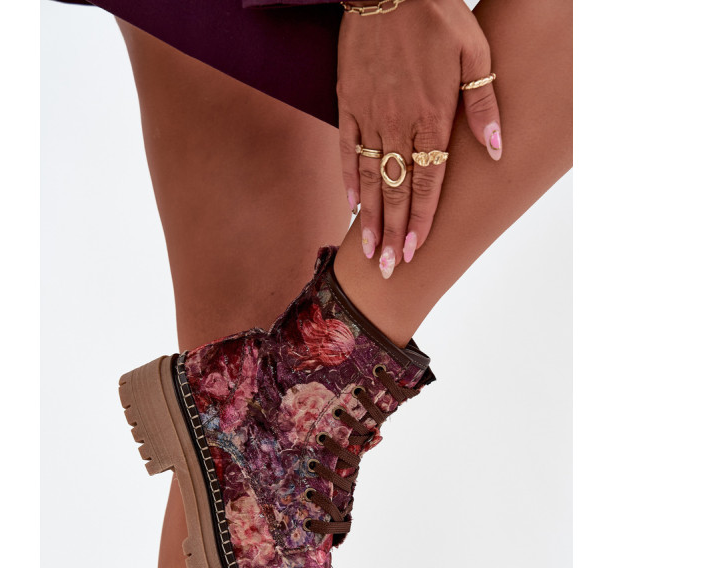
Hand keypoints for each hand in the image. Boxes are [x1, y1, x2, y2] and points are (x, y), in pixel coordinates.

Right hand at [337, 0, 501, 277]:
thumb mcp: (475, 53)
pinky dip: (348, 181)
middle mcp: (398, 124)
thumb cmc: (438, 18)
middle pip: (396, 190)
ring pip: (369, 178)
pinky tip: (352, 207)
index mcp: (432, 116)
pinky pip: (346, 151)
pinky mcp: (348, 105)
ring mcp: (369, 116)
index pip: (428, 181)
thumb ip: (483, 106)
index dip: (423, 219)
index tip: (416, 251)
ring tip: (368, 251)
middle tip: (387, 269)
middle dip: (394, 233)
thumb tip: (495, 151)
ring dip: (370, 218)